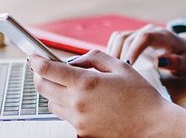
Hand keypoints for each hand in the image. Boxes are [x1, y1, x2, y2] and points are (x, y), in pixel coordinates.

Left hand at [29, 50, 185, 137]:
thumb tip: (73, 61)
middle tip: (47, 69)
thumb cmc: (140, 95)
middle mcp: (77, 103)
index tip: (33, 57)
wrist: (152, 125)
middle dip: (40, 75)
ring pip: (51, 103)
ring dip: (54, 91)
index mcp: (86, 82)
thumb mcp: (120, 66)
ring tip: (72, 86)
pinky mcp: (82, 132)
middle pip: (42, 87)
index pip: (47, 70)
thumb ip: (93, 57)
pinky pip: (65, 116)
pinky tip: (84, 101)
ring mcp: (78, 120)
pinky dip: (67, 106)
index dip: (36, 61)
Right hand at [106, 25, 185, 76]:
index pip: (144, 37)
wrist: (184, 48)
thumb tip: (157, 62)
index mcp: (163, 36)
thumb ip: (174, 62)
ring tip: (110, 71)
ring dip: (112, 52)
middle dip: (119, 55)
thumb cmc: (185, 58)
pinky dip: (111, 50)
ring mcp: (139, 31)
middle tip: (115, 74)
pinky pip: (117, 40)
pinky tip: (110, 65)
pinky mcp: (133, 36)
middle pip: (128, 37)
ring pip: (119, 37)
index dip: (134, 50)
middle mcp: (149, 30)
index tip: (128, 66)